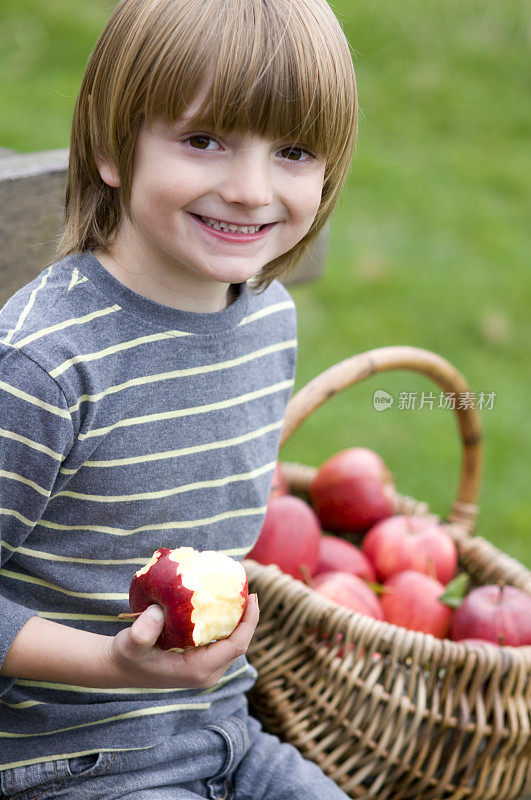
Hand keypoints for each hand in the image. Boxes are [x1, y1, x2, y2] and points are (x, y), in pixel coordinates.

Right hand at [104, 594, 259, 688]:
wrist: (119, 666)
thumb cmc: (126, 655)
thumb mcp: (129, 643)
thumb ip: (141, 632)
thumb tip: (158, 612)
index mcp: (198, 670)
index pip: (236, 646)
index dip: (249, 621)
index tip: (252, 596)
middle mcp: (207, 672)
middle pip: (239, 642)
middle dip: (247, 616)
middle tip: (245, 587)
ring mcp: (206, 668)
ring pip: (233, 641)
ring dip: (237, 618)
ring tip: (236, 591)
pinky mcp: (201, 660)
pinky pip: (222, 639)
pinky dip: (225, 621)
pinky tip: (221, 601)